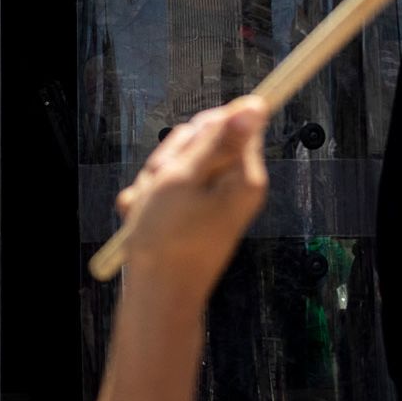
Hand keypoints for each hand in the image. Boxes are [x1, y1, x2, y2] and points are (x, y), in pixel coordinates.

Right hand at [113, 96, 269, 295]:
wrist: (156, 295)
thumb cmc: (170, 239)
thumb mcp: (187, 177)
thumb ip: (218, 140)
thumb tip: (258, 105)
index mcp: (243, 176)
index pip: (232, 122)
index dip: (201, 130)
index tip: (185, 153)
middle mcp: (232, 186)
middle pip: (200, 142)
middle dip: (171, 157)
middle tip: (162, 185)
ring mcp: (210, 202)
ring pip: (176, 166)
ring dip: (154, 182)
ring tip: (149, 209)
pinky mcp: (190, 214)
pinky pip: (165, 191)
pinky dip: (149, 202)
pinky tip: (143, 221)